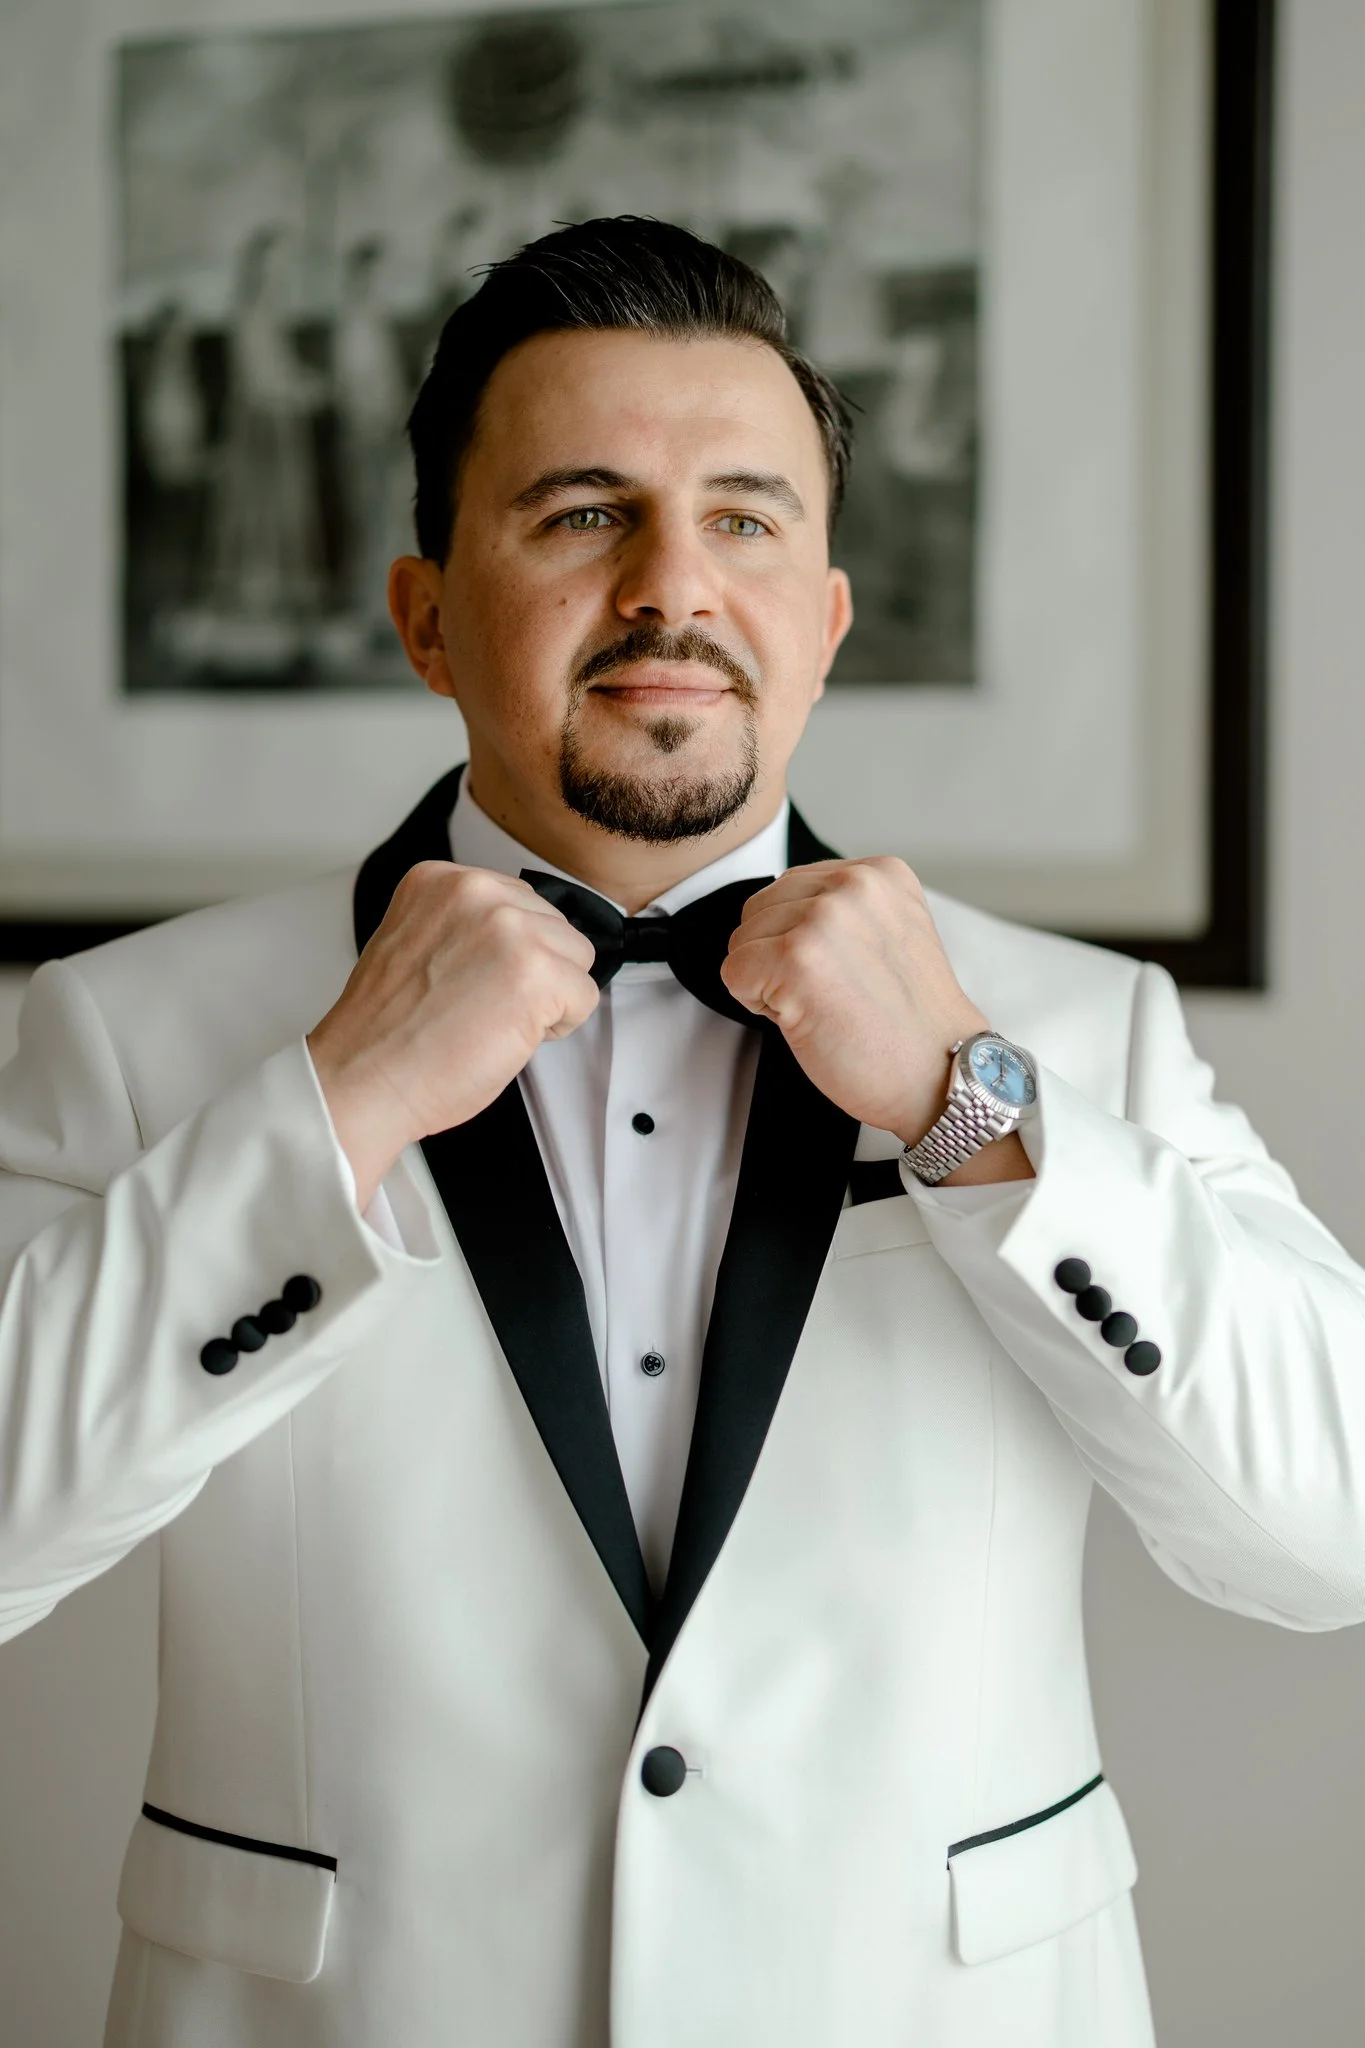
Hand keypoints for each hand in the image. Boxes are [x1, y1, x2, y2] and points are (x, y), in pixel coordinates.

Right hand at [308, 863, 598, 1208]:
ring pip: (575, 959)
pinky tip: (507, 1035)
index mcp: (441, 880)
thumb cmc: (387, 1033)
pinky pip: (585, 997)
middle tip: (480, 1006)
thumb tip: (519, 936)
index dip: (507, 954)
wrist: (365, 1079)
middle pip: (554, 926)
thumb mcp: (416, 943)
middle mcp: (476, 893)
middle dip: (532, 971)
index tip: (474, 979)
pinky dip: (558, 1027)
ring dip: (548, 997)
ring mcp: (509, 929)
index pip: (519, 904)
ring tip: (492, 1019)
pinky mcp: (536, 972)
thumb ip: (465, 926)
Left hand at [721, 858, 1027, 1173]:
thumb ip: (843, 909)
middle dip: (779, 956)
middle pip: (760, 909)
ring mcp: (823, 918)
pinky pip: (733, 973)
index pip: (792, 889)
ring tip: (824, 1005)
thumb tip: (780, 909)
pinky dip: (756, 1004)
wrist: (940, 1075)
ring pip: (743, 941)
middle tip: (833, 994)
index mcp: (880, 872)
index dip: (802, 941)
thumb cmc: (910, 1024)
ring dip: (769, 982)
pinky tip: (805, 1019)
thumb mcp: (889, 934)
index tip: (846, 973)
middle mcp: (853, 884)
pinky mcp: (794, 958)